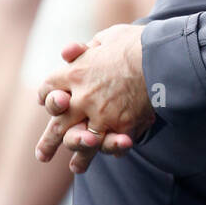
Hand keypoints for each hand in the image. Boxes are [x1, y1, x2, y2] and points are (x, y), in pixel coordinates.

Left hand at [36, 25, 153, 174]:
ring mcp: (100, 114)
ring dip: (78, 156)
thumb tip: (69, 52)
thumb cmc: (136, 42)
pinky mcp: (122, 125)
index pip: (49, 88)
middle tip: (43, 155)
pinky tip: (115, 154)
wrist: (162, 55)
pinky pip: (113, 143)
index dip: (48, 96)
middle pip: (57, 123)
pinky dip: (115, 149)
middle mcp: (81, 97)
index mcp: (74, 73)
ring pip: (81, 141)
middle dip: (49, 141)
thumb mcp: (107, 37)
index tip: (51, 100)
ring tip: (76, 167)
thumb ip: (88, 48)